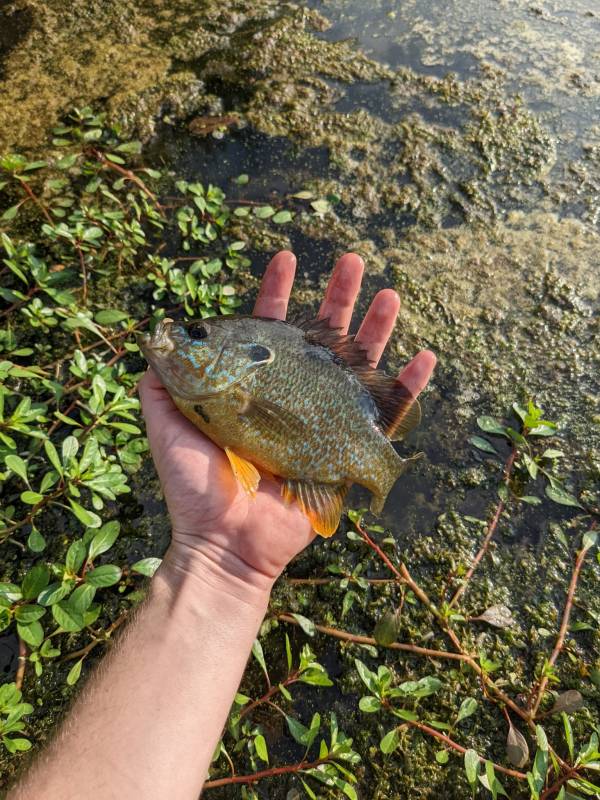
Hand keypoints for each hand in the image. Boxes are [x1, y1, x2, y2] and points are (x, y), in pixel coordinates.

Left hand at [138, 252, 435, 600]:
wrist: (225, 542)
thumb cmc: (195, 486)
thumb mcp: (168, 425)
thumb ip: (163, 384)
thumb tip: (159, 340)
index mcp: (255, 387)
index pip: (270, 330)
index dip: (277, 294)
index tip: (286, 258)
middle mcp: (292, 398)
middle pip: (321, 338)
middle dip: (337, 298)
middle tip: (354, 261)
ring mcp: (323, 422)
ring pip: (357, 366)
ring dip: (375, 329)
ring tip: (389, 294)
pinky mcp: (347, 452)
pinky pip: (387, 417)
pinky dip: (409, 389)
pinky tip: (424, 357)